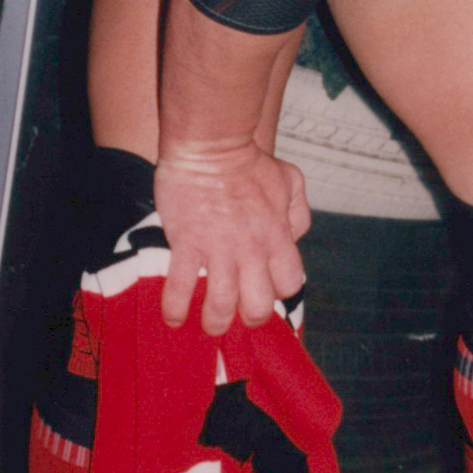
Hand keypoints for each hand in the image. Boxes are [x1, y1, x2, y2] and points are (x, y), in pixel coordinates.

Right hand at [155, 144, 311, 334]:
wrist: (212, 146)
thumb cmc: (250, 162)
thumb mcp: (290, 180)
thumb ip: (298, 211)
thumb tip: (295, 236)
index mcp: (278, 236)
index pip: (289, 283)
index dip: (279, 292)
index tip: (266, 290)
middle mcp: (252, 249)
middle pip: (259, 305)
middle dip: (250, 318)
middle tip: (239, 315)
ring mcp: (219, 249)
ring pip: (221, 305)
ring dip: (216, 323)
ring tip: (210, 326)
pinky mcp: (187, 244)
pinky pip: (180, 287)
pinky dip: (176, 309)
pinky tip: (175, 318)